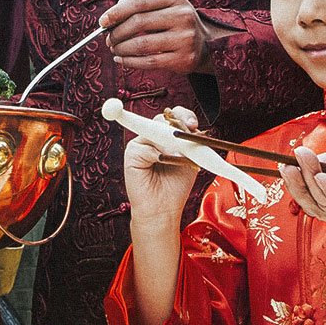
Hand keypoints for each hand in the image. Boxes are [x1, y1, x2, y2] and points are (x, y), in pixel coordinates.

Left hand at [101, 0, 216, 73]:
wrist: (202, 43)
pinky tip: (121, 60)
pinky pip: (148, 63)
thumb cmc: (172, 20)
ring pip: (141, 45)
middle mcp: (182, 15)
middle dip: (116, 32)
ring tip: (115, 49)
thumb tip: (111, 13)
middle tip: (108, 39)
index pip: (139, 2)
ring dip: (121, 48)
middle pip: (138, 23)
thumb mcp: (161, 2)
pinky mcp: (183, 59)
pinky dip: (129, 62)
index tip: (102, 22)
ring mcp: (185, 38)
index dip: (116, 12)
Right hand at [124, 106, 201, 225]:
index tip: (193, 124)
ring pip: (155, 130)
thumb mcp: (189, 160)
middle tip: (188, 130)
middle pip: (164, 118)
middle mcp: (154, 136)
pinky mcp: (132, 152)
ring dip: (170, 141)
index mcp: (169, 135)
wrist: (163, 208)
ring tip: (179, 156)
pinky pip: (145, 146)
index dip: (184, 115)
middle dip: (178, 123)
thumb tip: (189, 130)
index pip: (175, 116)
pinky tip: (163, 161)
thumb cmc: (176, 185)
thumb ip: (189, 143)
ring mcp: (142, 143)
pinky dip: (157, 153)